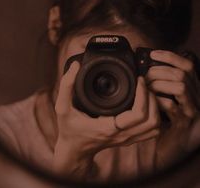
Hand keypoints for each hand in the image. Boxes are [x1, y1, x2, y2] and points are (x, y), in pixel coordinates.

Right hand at [53, 62, 159, 178]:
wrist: (74, 149)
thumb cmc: (69, 129)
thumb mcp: (62, 107)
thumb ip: (66, 86)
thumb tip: (75, 66)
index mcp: (108, 127)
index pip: (138, 114)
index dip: (143, 94)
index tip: (138, 80)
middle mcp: (121, 135)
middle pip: (152, 120)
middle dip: (152, 98)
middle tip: (143, 84)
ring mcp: (127, 139)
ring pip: (155, 127)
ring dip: (155, 108)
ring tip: (146, 93)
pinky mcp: (129, 139)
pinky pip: (151, 132)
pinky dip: (154, 117)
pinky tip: (147, 105)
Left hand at [146, 50, 199, 168]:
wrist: (176, 141)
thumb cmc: (169, 115)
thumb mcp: (169, 95)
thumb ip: (164, 81)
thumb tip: (148, 66)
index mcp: (192, 87)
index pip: (187, 65)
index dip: (171, 57)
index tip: (153, 54)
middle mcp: (196, 96)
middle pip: (181, 74)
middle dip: (159, 72)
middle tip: (145, 76)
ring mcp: (191, 109)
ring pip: (180, 87)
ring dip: (159, 85)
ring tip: (147, 88)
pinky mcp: (183, 122)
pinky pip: (172, 106)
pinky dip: (159, 100)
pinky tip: (150, 100)